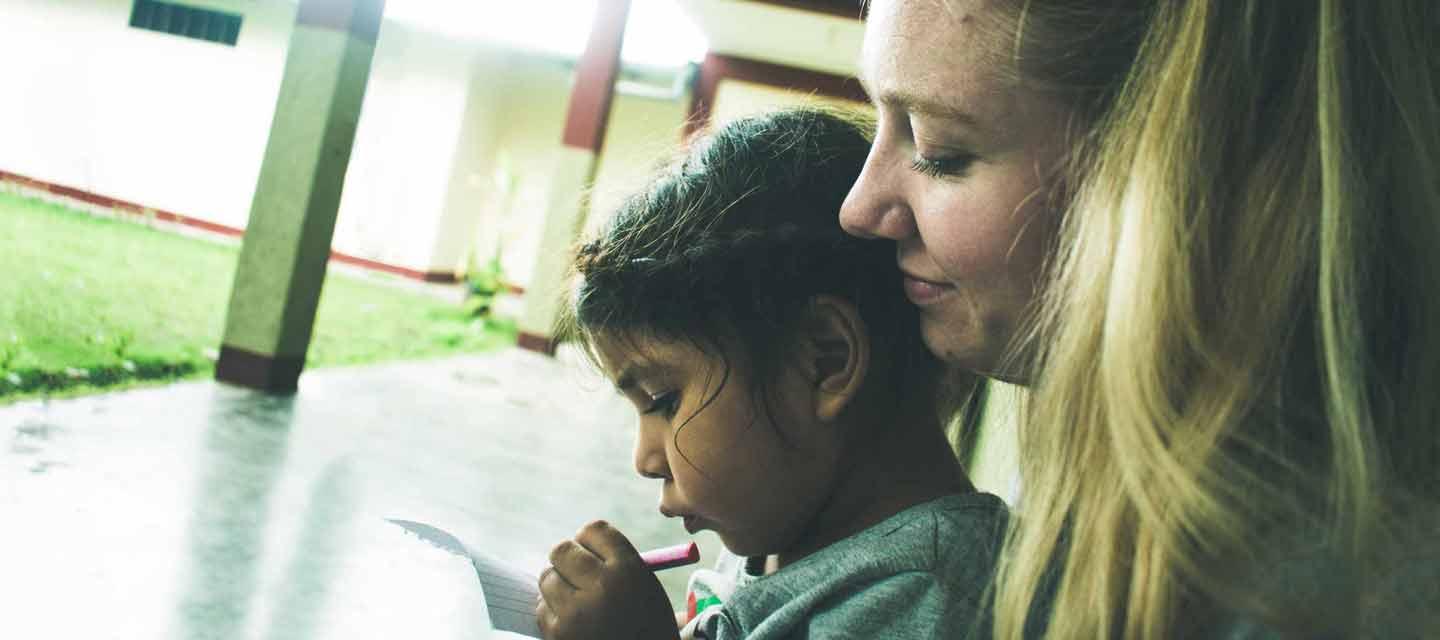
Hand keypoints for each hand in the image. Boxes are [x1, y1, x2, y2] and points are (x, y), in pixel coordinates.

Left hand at [536, 520, 679, 639]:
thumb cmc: (646, 625)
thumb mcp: (645, 588)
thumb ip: (614, 562)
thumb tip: (575, 544)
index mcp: (629, 570)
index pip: (593, 530)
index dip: (589, 540)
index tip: (590, 550)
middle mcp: (602, 586)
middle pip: (562, 550)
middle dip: (566, 558)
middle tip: (573, 571)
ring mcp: (577, 612)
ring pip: (547, 577)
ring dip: (557, 584)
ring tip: (575, 600)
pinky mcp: (559, 634)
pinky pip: (542, 607)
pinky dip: (553, 611)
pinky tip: (572, 622)